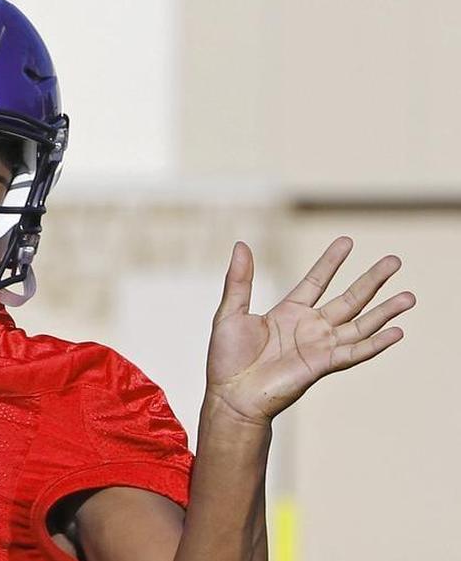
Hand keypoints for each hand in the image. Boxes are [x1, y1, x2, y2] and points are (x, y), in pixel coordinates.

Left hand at [206, 237, 415, 424]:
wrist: (230, 395)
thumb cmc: (226, 358)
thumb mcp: (231, 312)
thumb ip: (239, 280)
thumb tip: (241, 245)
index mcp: (288, 313)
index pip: (316, 281)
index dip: (331, 262)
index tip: (347, 241)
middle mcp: (309, 328)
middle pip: (348, 299)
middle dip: (372, 280)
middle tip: (395, 260)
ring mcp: (319, 346)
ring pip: (360, 324)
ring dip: (385, 312)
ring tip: (409, 296)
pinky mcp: (322, 365)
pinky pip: (354, 352)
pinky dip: (376, 343)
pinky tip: (397, 332)